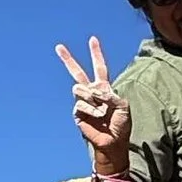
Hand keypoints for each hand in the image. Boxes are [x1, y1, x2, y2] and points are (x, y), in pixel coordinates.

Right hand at [56, 40, 130, 175]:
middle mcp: (91, 93)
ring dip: (91, 97)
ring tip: (101, 111)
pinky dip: (91, 109)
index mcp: (104, 88)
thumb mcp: (123, 105)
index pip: (99, 67)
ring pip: (79, 88)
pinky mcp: (77, 113)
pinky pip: (81, 103)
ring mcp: (83, 102)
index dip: (96, 54)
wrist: (113, 142)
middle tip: (58, 46)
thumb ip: (110, 94)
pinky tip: (97, 116)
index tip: (92, 39)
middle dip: (68, 59)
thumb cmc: (121, 125)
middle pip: (77, 73)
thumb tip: (93, 91)